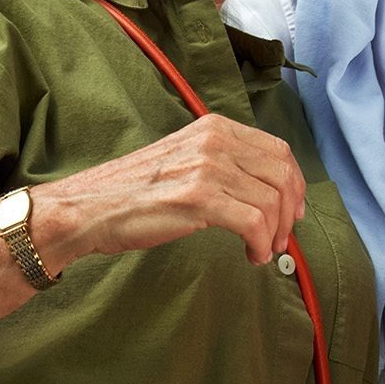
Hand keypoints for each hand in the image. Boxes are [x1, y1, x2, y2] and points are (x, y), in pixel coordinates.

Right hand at [30, 114, 306, 272]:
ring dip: (274, 234)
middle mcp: (213, 140)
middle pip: (281, 175)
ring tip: (261, 251)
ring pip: (271, 202)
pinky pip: (254, 223)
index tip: (293, 210)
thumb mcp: (183, 159)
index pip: (277, 150)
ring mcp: (206, 167)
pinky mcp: (199, 198)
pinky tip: (250, 256)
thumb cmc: (133, 192)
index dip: (294, 183)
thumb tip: (265, 188)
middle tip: (281, 238)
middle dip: (289, 212)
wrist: (90, 207)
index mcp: (213, 127)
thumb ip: (221, 162)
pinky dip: (259, 245)